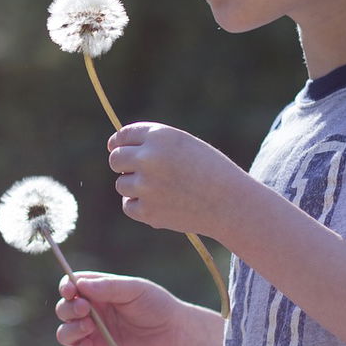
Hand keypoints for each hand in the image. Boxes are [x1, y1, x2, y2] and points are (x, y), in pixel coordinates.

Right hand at [55, 271, 182, 345]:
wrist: (173, 334)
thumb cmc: (155, 305)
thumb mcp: (134, 289)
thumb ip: (108, 287)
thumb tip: (79, 285)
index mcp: (97, 292)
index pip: (70, 287)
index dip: (65, 287)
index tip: (70, 290)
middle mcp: (90, 313)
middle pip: (63, 310)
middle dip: (68, 309)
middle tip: (85, 309)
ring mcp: (92, 336)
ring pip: (64, 334)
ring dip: (70, 330)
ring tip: (89, 327)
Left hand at [108, 121, 249, 238]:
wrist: (231, 204)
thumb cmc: (210, 171)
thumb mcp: (184, 146)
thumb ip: (153, 145)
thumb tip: (116, 150)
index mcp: (160, 136)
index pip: (123, 135)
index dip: (118, 142)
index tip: (115, 147)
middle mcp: (149, 158)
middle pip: (115, 159)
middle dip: (123, 165)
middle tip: (137, 172)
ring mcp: (146, 185)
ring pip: (122, 184)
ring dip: (135, 187)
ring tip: (162, 190)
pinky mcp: (147, 210)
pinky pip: (129, 206)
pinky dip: (140, 207)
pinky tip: (162, 204)